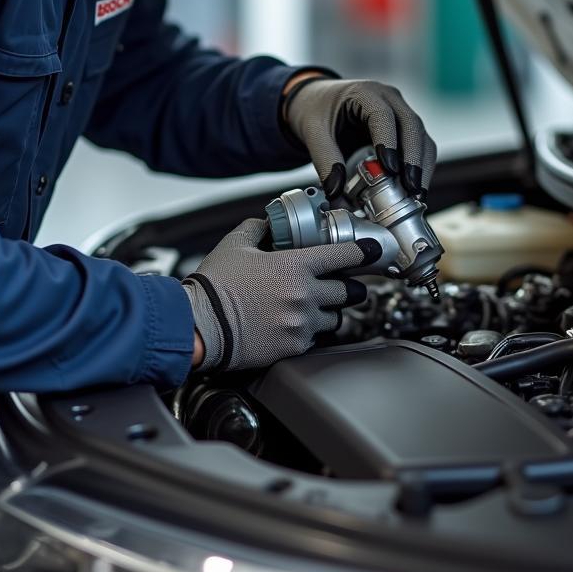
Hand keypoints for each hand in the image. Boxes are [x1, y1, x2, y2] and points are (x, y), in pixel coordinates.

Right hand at [181, 218, 367, 371]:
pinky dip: (310, 331)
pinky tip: (295, 324)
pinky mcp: (293, 347)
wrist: (199, 326)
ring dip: (331, 311)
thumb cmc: (214, 287)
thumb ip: (256, 229)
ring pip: (335, 318)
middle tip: (348, 285)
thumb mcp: (235, 245)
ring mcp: (301, 324)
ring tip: (317, 307)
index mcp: (295, 266)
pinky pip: (315, 338)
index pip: (344, 256)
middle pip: (349, 292)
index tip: (372, 251)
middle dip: (352, 287)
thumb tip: (266, 224)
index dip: (363, 252)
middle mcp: (304, 296)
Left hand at [284, 77, 436, 200]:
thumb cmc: (317, 109)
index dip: (389, 142)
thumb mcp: (314, 132)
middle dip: (414, 159)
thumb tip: (336, 193)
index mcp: (364, 93)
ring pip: (421, 137)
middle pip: (411, 125)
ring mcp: (399, 111)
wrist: (318, 100)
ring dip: (422, 166)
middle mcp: (388, 98)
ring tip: (415, 193)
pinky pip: (419, 146)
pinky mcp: (403, 128)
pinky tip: (414, 188)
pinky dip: (420, 167)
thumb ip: (324, 161)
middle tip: (410, 188)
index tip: (390, 168)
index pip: (383, 115)